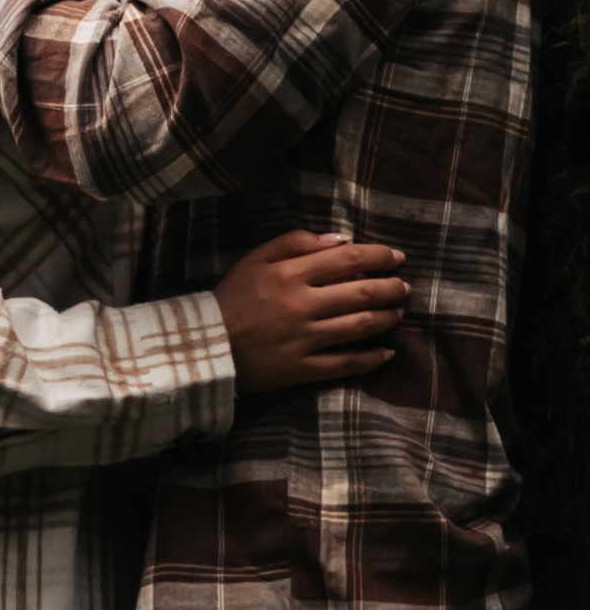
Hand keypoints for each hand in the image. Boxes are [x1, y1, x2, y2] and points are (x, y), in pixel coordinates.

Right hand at [214, 230, 407, 391]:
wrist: (206, 345)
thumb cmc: (232, 297)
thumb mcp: (256, 258)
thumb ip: (296, 242)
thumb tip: (340, 240)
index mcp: (290, 274)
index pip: (348, 259)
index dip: (379, 256)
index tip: (397, 257)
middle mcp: (302, 305)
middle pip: (362, 293)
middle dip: (392, 288)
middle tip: (404, 286)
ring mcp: (304, 339)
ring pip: (360, 326)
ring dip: (387, 317)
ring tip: (398, 312)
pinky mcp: (303, 369)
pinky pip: (346, 364)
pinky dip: (372, 358)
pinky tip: (386, 351)